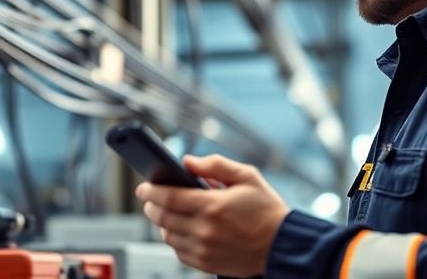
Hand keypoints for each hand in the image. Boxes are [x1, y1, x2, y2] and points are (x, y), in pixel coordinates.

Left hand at [135, 154, 289, 276]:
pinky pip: (178, 252)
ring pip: (167, 236)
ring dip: (161, 222)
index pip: (168, 197)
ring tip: (166, 212)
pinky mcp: (206, 264)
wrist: (283, 244)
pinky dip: (174, 239)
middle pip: (162, 217)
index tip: (143, 186)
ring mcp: (204, 250)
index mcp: (213, 205)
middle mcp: (205, 230)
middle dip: (151, 206)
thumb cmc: (266, 209)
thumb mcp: (247, 176)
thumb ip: (215, 164)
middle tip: (149, 198)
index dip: (150, 190)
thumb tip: (187, 161)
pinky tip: (180, 228)